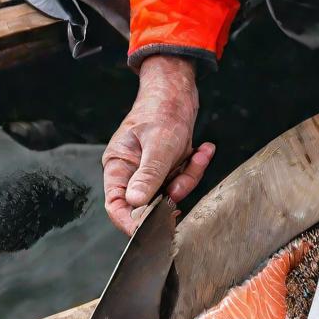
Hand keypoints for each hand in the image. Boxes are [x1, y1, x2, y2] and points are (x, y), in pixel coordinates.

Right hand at [102, 56, 214, 234]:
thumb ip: (149, 176)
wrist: (179, 88)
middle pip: (148, 204)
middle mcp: (131, 173)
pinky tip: (202, 150)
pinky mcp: (167, 170)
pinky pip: (182, 182)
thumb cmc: (163, 109)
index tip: (149, 231)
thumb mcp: (159, 145)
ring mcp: (150, 172)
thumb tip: (136, 203)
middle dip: (171, 195)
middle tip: (183, 181)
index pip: (116, 206)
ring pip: (169, 195)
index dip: (130, 222)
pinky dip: (195, 168)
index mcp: (118, 166)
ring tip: (197, 154)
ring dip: (187, 178)